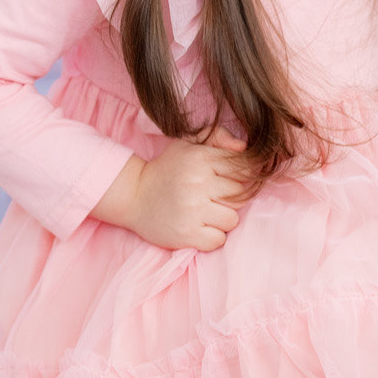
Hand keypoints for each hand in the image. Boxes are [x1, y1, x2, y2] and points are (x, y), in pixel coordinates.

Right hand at [90, 131, 254, 251]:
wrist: (133, 196)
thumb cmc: (167, 169)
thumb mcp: (188, 144)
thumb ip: (218, 137)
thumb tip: (244, 147)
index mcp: (201, 159)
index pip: (244, 169)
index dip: (243, 176)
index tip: (230, 180)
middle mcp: (198, 183)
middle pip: (240, 195)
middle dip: (231, 197)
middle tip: (213, 197)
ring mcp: (193, 210)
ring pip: (232, 219)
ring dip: (223, 219)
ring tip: (207, 213)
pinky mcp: (187, 234)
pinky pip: (218, 240)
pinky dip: (212, 237)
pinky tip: (200, 228)